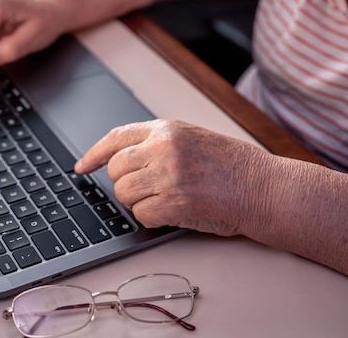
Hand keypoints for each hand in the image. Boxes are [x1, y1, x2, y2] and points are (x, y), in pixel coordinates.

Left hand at [74, 119, 271, 235]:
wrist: (265, 188)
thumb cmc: (234, 166)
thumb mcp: (193, 138)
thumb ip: (157, 143)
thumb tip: (122, 158)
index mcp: (166, 129)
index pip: (115, 138)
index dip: (93, 154)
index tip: (81, 167)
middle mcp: (163, 148)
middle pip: (116, 170)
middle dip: (127, 183)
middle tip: (150, 188)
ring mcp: (167, 175)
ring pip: (124, 193)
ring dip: (140, 201)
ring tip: (167, 198)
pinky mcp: (174, 203)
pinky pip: (141, 215)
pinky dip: (153, 218)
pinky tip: (174, 211)